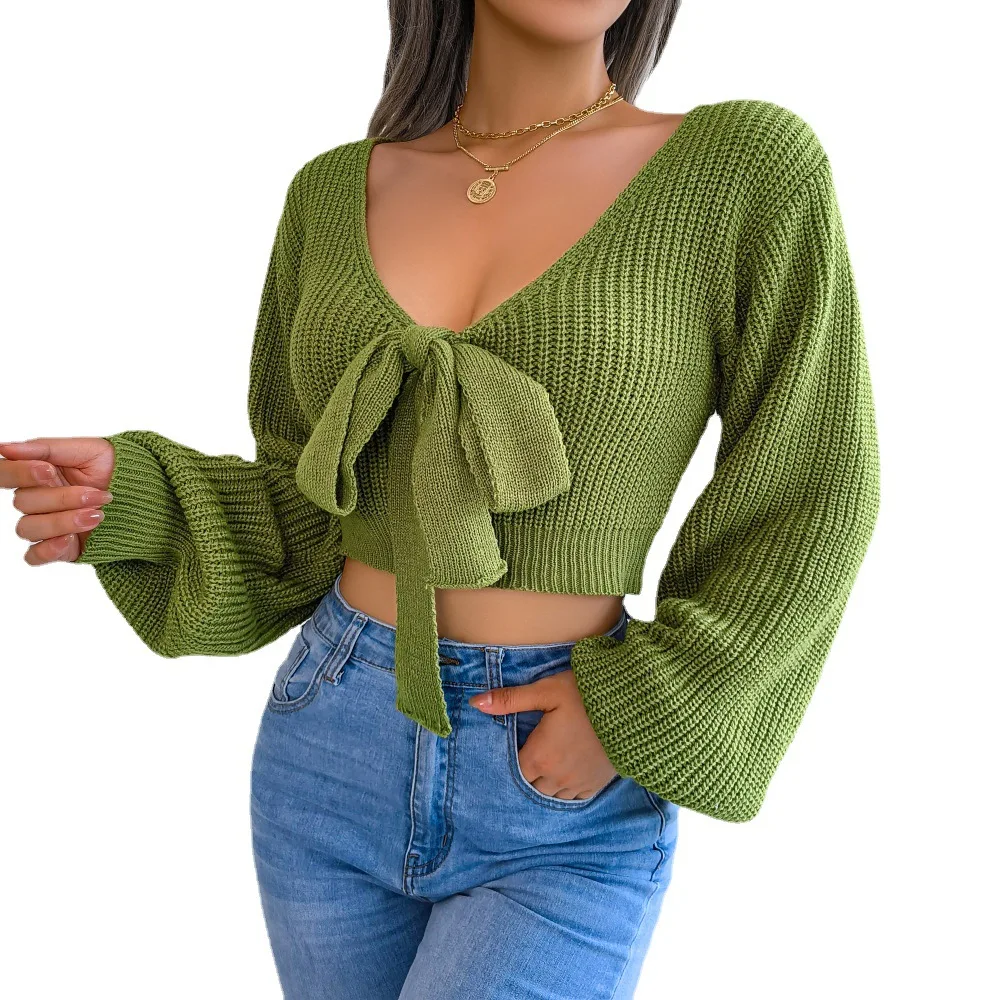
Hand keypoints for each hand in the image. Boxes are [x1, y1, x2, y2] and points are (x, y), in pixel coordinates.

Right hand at [0, 437, 114, 564]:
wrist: (145, 493)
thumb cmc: (113, 468)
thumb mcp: (87, 450)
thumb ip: (45, 448)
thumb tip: (4, 448)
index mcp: (37, 473)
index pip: (5, 473)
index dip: (20, 473)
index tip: (48, 471)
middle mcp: (37, 500)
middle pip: (23, 503)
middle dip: (62, 498)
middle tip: (97, 494)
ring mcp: (47, 526)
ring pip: (28, 528)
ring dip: (62, 521)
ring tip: (97, 515)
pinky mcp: (60, 548)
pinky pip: (34, 556)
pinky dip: (48, 548)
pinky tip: (70, 539)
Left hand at [469, 668, 617, 799]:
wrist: (633, 707)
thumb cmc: (585, 695)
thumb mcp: (545, 691)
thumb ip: (510, 700)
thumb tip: (475, 703)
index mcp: (539, 757)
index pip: (513, 772)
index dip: (509, 762)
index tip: (511, 751)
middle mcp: (556, 777)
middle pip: (530, 786)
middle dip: (526, 774)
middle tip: (528, 756)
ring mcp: (577, 784)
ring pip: (550, 795)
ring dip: (545, 783)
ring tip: (545, 765)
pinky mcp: (596, 784)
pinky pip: (573, 797)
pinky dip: (565, 789)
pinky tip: (565, 772)